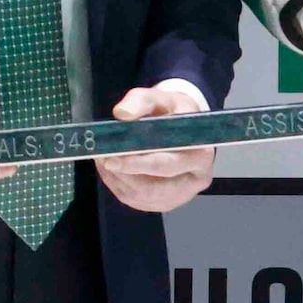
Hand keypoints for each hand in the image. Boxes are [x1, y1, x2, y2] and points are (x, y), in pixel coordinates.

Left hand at [96, 85, 215, 211]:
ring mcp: (180, 195)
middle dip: (123, 173)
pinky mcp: (165, 203)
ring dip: (117, 179)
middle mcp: (195, 180)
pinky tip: (111, 168)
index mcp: (200, 154)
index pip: (167, 165)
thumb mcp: (161, 99)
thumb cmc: (174, 114)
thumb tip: (122, 114)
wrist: (183, 129)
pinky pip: (136, 200)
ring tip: (104, 158)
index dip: (137, 164)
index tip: (112, 159)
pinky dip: (118, 184)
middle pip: (154, 187)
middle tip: (102, 158)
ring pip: (141, 196)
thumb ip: (142, 101)